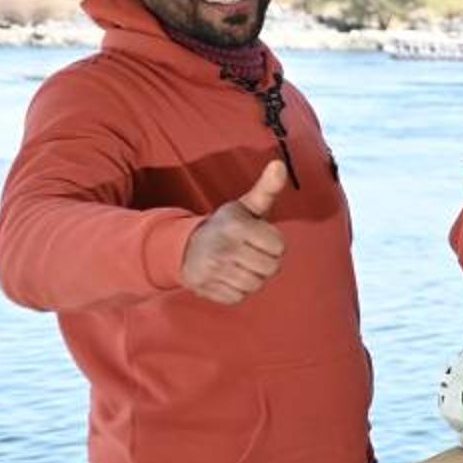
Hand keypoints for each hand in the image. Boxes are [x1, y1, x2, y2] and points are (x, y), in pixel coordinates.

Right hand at [180, 160, 288, 304]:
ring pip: (256, 285)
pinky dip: (237, 290)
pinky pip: (239, 297)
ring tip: (239, 264)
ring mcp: (214, 271)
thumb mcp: (245, 206)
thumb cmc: (226, 226)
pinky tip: (227, 276)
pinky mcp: (207, 289)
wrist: (182, 247)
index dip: (273, 243)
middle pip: (271, 269)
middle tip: (250, 253)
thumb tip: (280, 165)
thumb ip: (267, 189)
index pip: (279, 247)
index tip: (258, 237)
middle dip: (265, 262)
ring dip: (253, 277)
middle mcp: (224, 249)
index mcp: (236, 227)